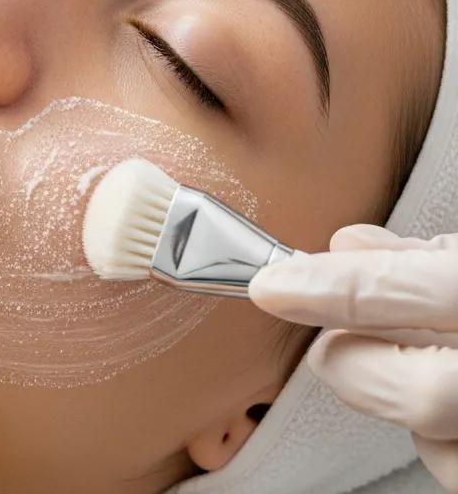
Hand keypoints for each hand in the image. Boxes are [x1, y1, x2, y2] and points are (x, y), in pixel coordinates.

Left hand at [250, 224, 457, 492]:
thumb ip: (415, 257)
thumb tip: (345, 244)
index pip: (406, 292)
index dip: (330, 289)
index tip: (270, 286)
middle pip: (417, 391)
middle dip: (355, 364)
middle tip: (333, 343)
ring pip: (433, 441)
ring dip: (398, 400)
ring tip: (413, 363)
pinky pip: (450, 465)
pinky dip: (433, 435)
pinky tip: (442, 403)